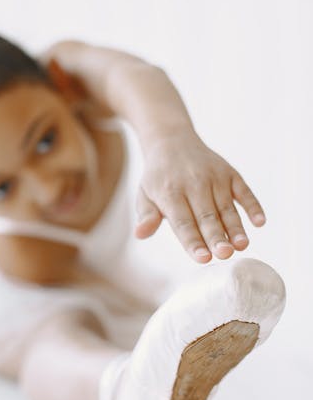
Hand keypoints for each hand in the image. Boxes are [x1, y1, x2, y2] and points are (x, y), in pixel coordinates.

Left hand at [135, 131, 266, 261]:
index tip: (202, 258)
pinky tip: (260, 222)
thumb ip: (146, 215)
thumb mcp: (144, 194)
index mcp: (170, 193)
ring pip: (226, 207)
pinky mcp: (230, 173)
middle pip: (207, 216)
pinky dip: (253, 205)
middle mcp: (194, 184)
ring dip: (236, 227)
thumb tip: (139, 234)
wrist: (173, 141)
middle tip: (225, 254)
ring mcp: (214, 178)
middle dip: (217, 236)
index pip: (183, 222)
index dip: (193, 241)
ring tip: (242, 245)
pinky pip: (244, 191)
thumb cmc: (158, 177)